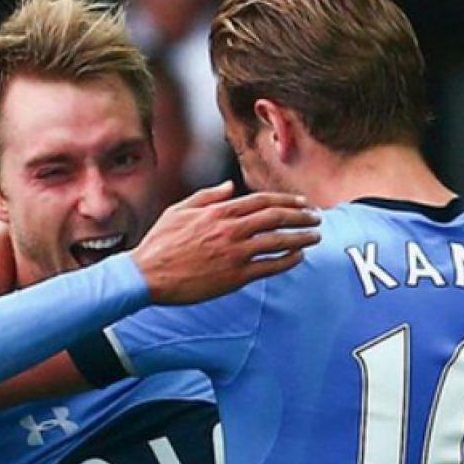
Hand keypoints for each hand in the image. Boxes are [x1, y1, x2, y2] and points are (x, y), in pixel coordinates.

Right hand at [132, 181, 320, 304]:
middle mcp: (230, 229)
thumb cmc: (159, 243)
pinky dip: (288, 260)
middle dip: (301, 216)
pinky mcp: (235, 276)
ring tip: (315, 236)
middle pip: (276, 217)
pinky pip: (270, 266)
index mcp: (218, 212)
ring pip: (279, 241)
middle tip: (316, 217)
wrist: (147, 275)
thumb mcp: (178, 211)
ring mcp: (234, 253)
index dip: (286, 201)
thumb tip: (228, 187)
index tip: (301, 203)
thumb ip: (206, 196)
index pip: (261, 201)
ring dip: (301, 237)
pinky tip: (299, 257)